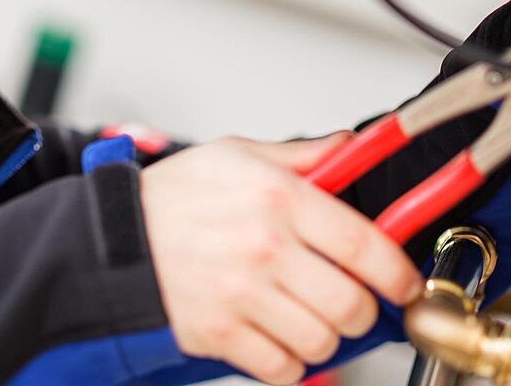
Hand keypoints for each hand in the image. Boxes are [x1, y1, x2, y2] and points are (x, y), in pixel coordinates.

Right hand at [140, 134, 422, 384]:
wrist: (106, 239)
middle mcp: (265, 248)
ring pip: (321, 341)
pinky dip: (287, 364)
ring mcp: (241, 295)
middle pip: (351, 304)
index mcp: (279, 198)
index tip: (403, 284)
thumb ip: (299, 156)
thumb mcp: (233, 155)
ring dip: (323, 338)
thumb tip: (349, 147)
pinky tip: (276, 341)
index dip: (398, 274)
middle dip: (360, 311)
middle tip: (349, 303)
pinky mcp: (218, 333)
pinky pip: (281, 368)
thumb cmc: (169, 198)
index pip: (366, 245)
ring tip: (307, 320)